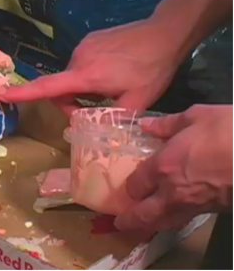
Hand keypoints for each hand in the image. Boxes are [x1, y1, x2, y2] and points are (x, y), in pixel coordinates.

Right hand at [0, 16, 186, 113]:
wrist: (165, 32)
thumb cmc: (152, 69)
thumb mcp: (137, 102)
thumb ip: (112, 120)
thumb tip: (92, 130)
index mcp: (86, 75)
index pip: (47, 86)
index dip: (22, 92)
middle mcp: (78, 58)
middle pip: (60, 87)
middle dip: (71, 103)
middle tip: (96, 112)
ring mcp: (83, 46)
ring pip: (71, 77)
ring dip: (81, 89)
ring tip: (109, 90)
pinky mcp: (90, 40)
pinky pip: (80, 63)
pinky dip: (87, 75)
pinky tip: (111, 73)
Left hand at [115, 104, 232, 231]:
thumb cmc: (229, 131)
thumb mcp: (196, 116)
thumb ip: (168, 124)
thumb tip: (146, 126)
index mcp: (163, 166)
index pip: (136, 183)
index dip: (130, 186)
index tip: (128, 187)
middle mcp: (173, 190)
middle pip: (145, 213)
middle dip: (130, 219)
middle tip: (119, 222)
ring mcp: (193, 204)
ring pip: (165, 222)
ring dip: (149, 225)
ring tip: (140, 227)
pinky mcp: (212, 211)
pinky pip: (184, 220)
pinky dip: (173, 221)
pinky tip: (172, 215)